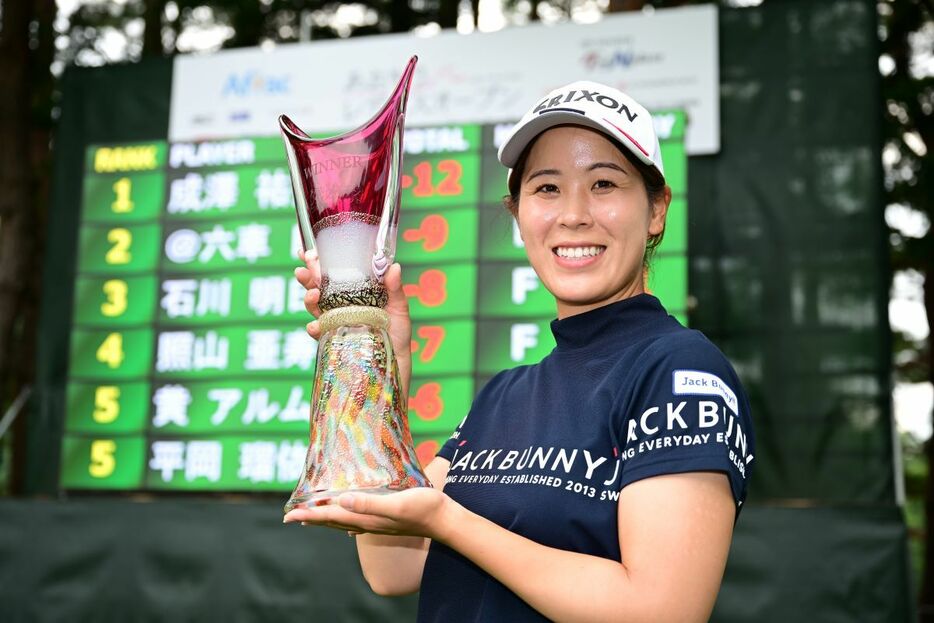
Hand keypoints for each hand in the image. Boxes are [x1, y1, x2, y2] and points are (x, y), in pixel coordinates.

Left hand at [283, 488, 454, 540]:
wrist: (443, 520)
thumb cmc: (422, 508)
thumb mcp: (396, 503)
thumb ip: (369, 503)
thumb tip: (341, 502)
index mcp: (366, 517)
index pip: (330, 516)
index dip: (309, 515)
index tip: (289, 515)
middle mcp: (367, 522)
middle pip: (332, 520)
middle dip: (311, 517)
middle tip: (291, 515)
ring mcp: (376, 523)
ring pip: (343, 520)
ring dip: (326, 517)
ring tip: (312, 515)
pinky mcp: (385, 519)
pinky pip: (357, 519)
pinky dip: (344, 517)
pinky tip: (345, 517)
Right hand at [294, 249, 412, 395]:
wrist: (397, 367)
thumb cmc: (398, 337)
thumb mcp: (399, 310)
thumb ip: (395, 289)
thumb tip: (394, 267)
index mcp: (354, 293)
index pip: (332, 273)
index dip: (317, 262)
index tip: (306, 251)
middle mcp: (340, 306)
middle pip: (318, 287)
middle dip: (307, 277)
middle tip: (304, 270)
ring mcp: (335, 323)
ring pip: (314, 307)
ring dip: (308, 299)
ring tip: (313, 294)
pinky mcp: (334, 342)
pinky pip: (318, 334)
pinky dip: (313, 329)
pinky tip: (315, 326)